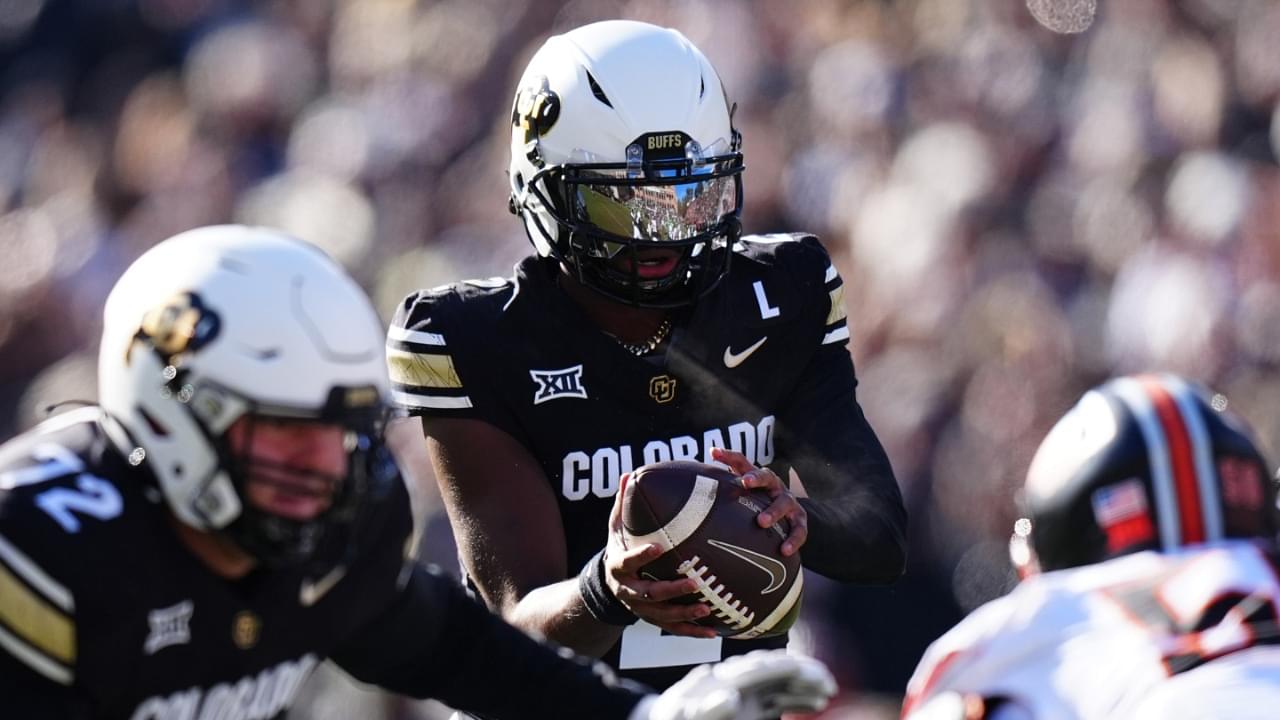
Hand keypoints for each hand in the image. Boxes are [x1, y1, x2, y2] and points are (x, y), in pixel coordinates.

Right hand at [604, 473, 716, 637]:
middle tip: (695, 582)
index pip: (628, 561)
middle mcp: (628, 591)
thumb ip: (621, 506)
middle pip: (650, 594)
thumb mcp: (615, 529)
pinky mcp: (653, 620)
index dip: (641, 556)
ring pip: (663, 615)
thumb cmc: (619, 549)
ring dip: (685, 613)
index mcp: (618, 566)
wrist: (608, 586)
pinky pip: (674, 629)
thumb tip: (628, 475)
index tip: (657, 547)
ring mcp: (641, 609)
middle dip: (672, 590)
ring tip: (708, 608)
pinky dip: (692, 631)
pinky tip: (713, 631)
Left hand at [633, 650, 835, 719]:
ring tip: (828, 692)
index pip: (758, 668)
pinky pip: (778, 699)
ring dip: (805, 685)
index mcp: (719, 679)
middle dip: (803, 673)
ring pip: (781, 683)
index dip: (784, 669)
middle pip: (774, 669)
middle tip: (828, 683)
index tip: (808, 674)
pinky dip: (797, 700)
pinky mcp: (749, 708)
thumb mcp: (681, 718)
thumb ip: (705, 711)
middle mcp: (735, 681)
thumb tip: (730, 695)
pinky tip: (815, 703)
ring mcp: (744, 694)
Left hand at [710, 448, 807, 556]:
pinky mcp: (799, 521)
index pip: (742, 462)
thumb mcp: (742, 487)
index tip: (716, 454)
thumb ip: (726, 474)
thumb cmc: (757, 499)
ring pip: (784, 503)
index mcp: (758, 477)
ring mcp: (789, 503)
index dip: (730, 457)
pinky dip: (793, 539)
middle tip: (745, 483)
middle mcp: (775, 486)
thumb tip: (711, 453)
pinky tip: (784, 550)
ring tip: (762, 522)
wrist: (787, 514)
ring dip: (774, 511)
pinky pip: (799, 530)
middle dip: (757, 479)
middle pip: (768, 477)